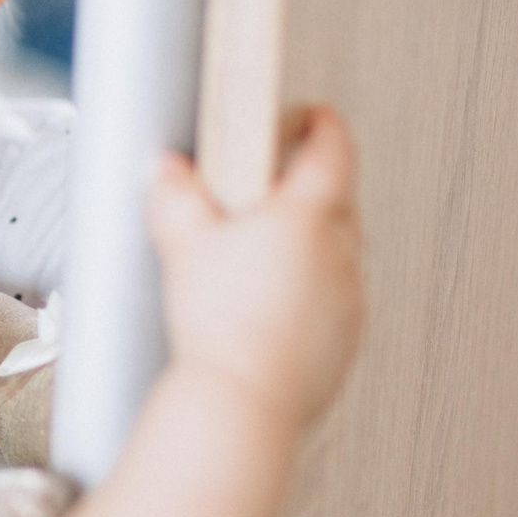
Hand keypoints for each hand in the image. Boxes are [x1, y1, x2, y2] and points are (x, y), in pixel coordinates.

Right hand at [148, 106, 363, 437]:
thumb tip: (167, 169)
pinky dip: (311, 292)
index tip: (310, 116)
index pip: (332, 148)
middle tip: (269, 188)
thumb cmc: (220, 325)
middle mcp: (341, 251)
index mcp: (308, 214)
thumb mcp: (182, 245)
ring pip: (338, 251)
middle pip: (337, 198)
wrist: (243, 401)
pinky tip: (270, 306)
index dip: (319, 124)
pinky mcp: (347, 338)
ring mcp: (350, 297)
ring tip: (262, 255)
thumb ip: (174, 195)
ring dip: (310, 243)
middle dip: (308, 186)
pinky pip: (335, 299)